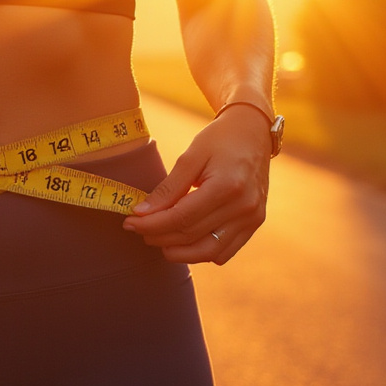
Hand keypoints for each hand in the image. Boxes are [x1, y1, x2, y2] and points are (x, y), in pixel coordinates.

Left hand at [122, 108, 270, 264]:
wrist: (254, 132)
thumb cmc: (219, 140)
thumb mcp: (191, 156)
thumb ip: (168, 188)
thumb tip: (141, 213)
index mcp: (227, 186)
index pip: (181, 217)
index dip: (152, 224)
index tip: (130, 223)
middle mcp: (243, 207)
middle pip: (192, 235)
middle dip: (159, 237)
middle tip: (138, 230)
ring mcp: (252, 218)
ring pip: (208, 252)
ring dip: (179, 252)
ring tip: (157, 240)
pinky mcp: (255, 223)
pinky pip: (224, 252)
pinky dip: (200, 252)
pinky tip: (183, 242)